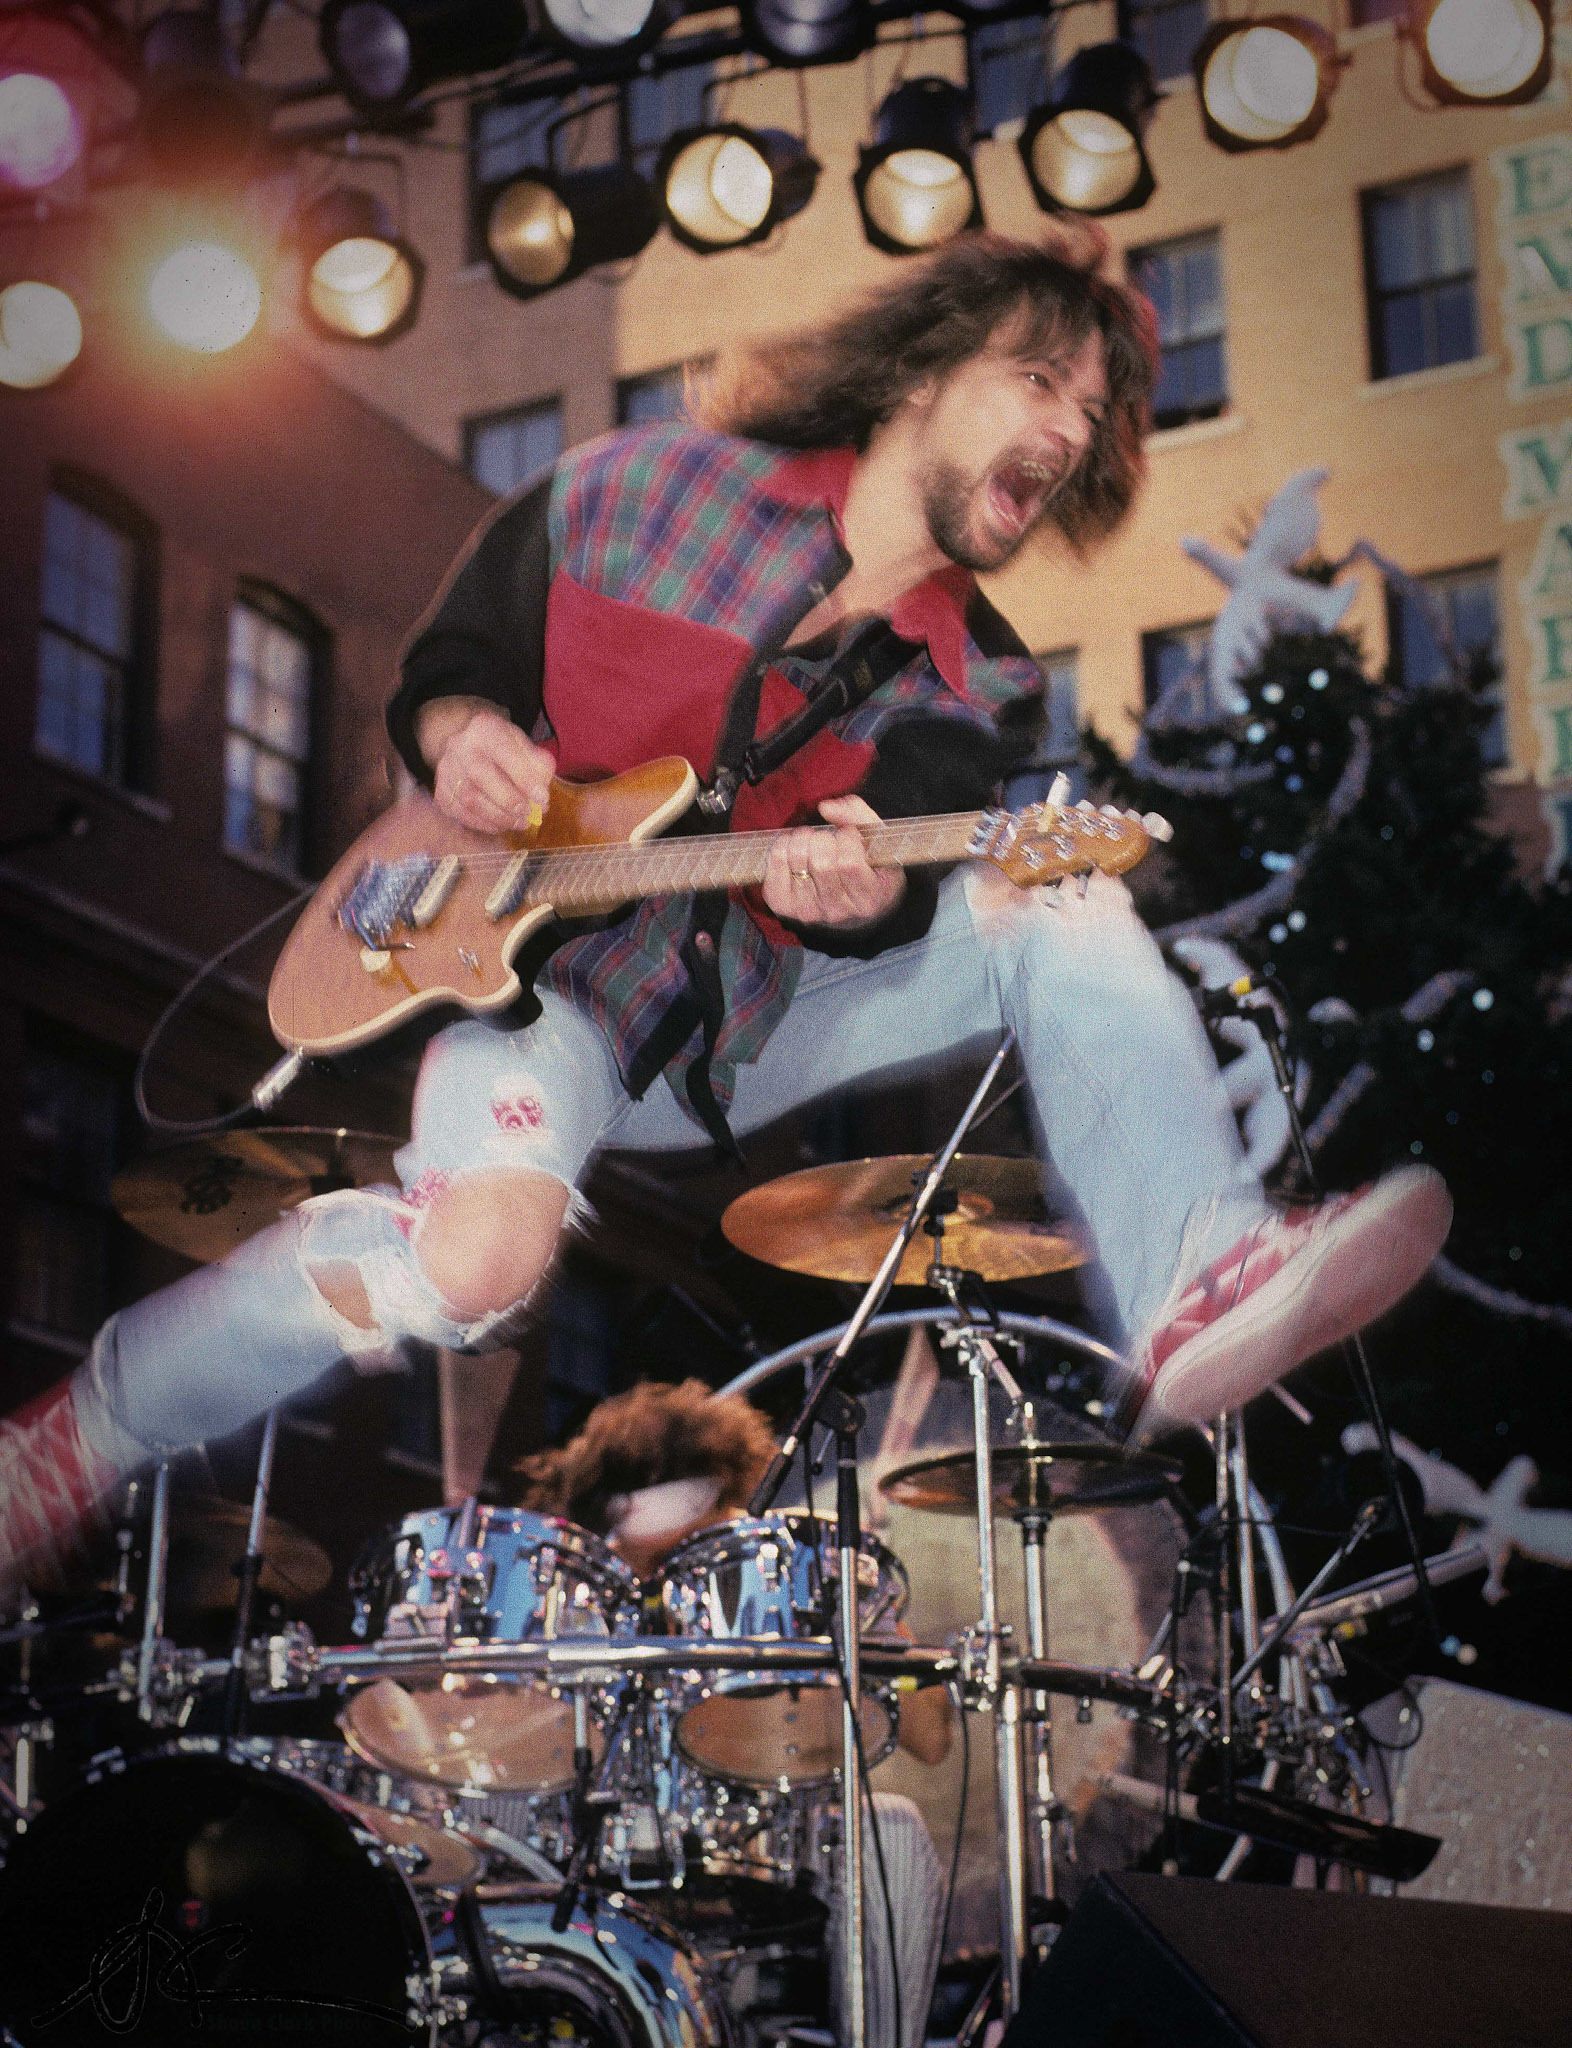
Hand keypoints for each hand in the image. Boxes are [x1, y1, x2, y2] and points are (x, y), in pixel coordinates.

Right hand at [428, 704, 554, 833]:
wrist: (468, 748)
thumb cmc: (502, 749)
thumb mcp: (524, 746)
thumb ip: (538, 765)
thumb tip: (540, 795)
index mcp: (484, 728)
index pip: (503, 751)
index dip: (524, 777)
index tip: (542, 798)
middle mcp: (459, 746)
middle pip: (481, 775)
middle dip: (510, 800)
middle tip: (530, 814)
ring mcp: (446, 770)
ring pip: (469, 799)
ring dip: (499, 817)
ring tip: (520, 823)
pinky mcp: (441, 792)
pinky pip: (461, 814)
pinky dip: (485, 824)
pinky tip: (500, 825)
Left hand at [761, 794, 904, 928]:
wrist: (846, 902)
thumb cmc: (866, 866)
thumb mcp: (877, 843)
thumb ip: (859, 817)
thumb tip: (825, 807)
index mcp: (867, 900)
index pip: (849, 863)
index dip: (847, 837)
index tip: (848, 833)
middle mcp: (837, 912)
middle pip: (821, 863)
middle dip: (823, 837)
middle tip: (828, 837)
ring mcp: (808, 911)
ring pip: (797, 858)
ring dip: (802, 837)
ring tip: (811, 839)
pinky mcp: (783, 905)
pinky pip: (776, 862)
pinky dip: (782, 844)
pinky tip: (793, 845)